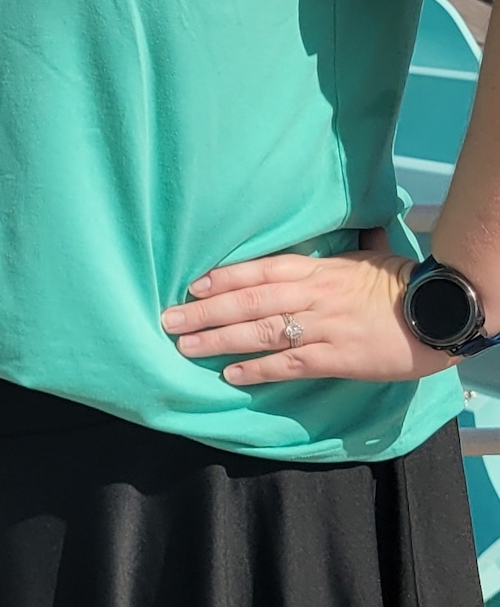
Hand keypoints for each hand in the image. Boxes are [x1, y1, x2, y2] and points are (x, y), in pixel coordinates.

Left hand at [160, 233, 446, 385]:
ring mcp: (322, 326)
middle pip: (248, 300)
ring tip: (186, 346)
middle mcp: (311, 294)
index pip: (258, 269)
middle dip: (205, 311)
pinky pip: (289, 363)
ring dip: (219, 339)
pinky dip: (258, 368)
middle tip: (169, 320)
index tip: (191, 286)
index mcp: (314, 268)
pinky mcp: (336, 357)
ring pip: (260, 331)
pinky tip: (230, 374)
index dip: (222, 278)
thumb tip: (340, 232)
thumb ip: (335, 252)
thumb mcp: (361, 258)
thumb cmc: (398, 283)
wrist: (437, 311)